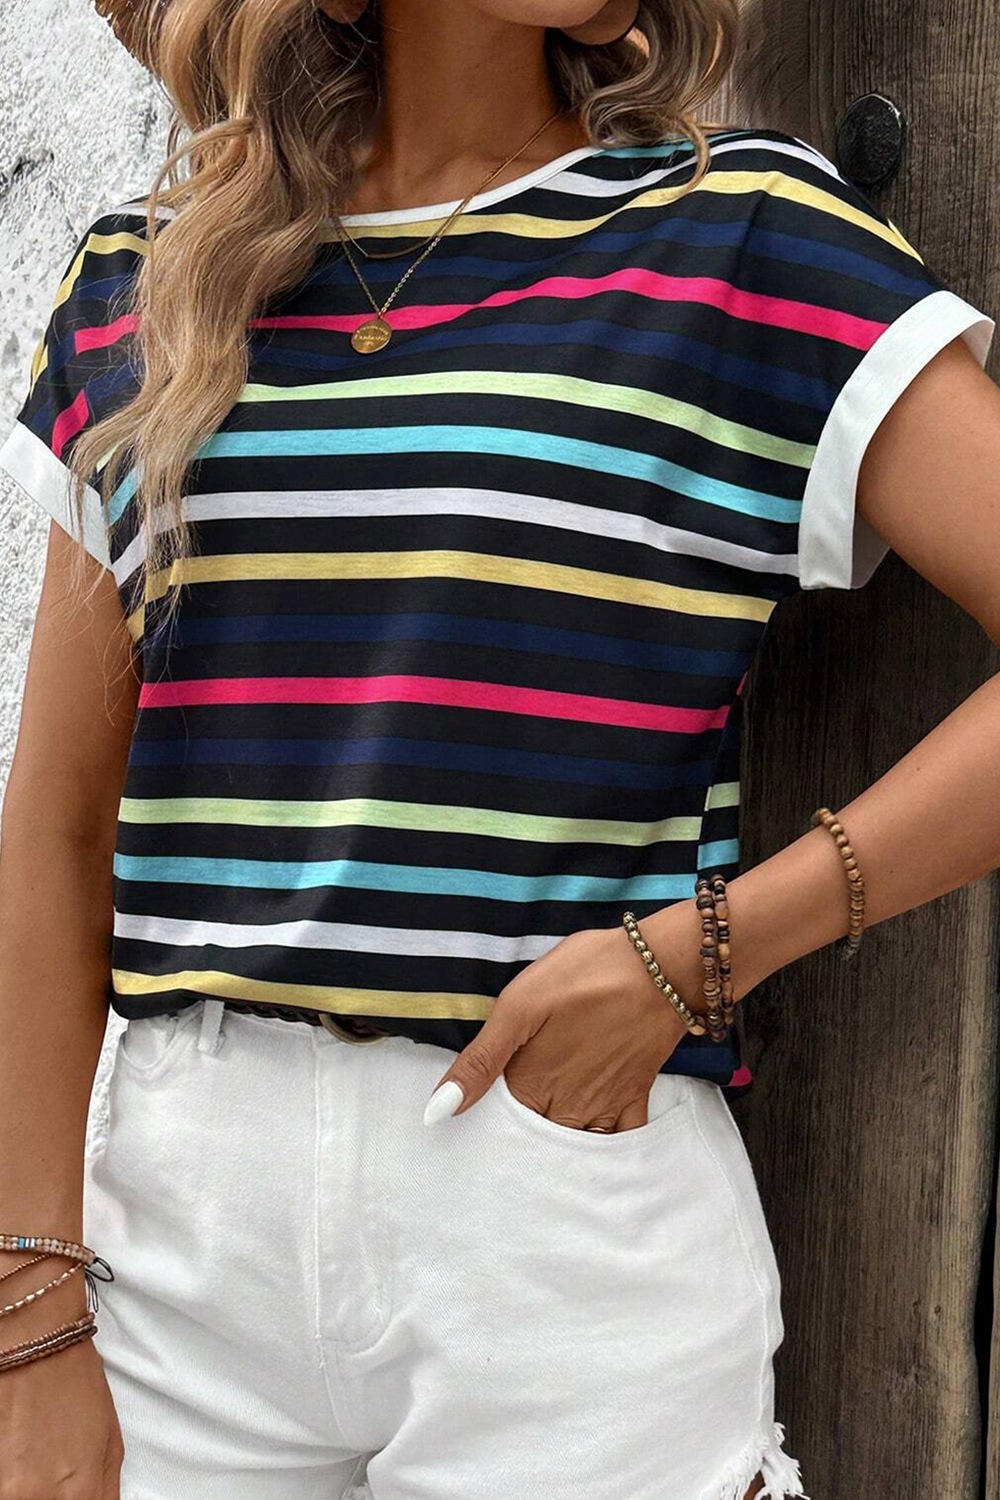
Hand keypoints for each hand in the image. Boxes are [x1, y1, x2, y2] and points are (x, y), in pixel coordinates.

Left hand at [422, 900, 706, 1131]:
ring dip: (556, 1149)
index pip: (498, 1124)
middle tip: (499, 1148)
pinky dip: (604, 1151)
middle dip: (519, 1144)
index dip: (485, 1125)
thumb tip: (438, 1112)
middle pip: (535, 1139)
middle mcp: (565, 1105)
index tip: (469, 1133)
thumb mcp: (519, 1005)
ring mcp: (603, 1104)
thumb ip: (480, 1061)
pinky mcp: (634, 1094)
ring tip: (538, 1153)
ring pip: (573, 1145)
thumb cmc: (584, 975)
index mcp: (531, 1084)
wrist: (660, 966)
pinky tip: (593, 1147)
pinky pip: (619, 1140)